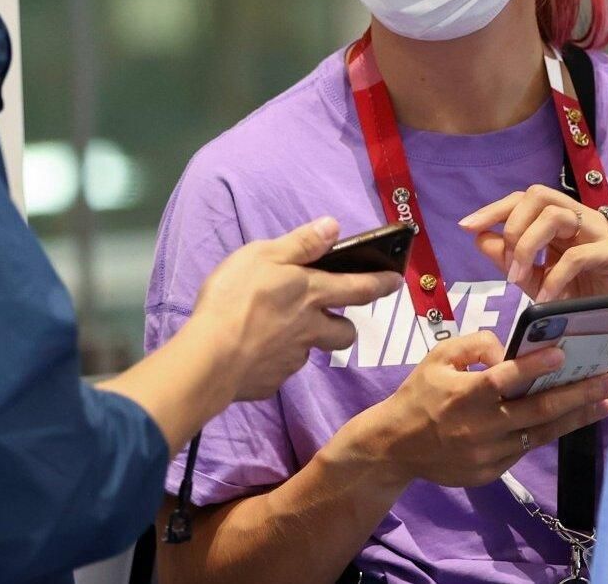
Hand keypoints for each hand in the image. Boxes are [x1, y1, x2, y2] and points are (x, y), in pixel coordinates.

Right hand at [190, 217, 401, 401]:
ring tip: (277, 333)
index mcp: (312, 293)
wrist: (210, 357)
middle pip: (345, 333)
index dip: (382, 283)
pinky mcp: (271, 382)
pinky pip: (278, 370)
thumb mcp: (264, 255)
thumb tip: (334, 227)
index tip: (397, 282)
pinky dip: (270, 361)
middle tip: (331, 319)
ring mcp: (292, 359)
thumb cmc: (236, 298)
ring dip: (304, 342)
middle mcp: (310, 329)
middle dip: (345, 326)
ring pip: (310, 351)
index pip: (360, 287)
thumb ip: (301, 243)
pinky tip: (250, 353)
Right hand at [336, 332, 607, 489]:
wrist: (396, 447)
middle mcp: (479, 427)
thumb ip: (475, 345)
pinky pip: (526, 448)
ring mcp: (488, 454)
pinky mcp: (492, 472)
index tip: (562, 354)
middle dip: (579, 394)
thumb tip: (511, 353)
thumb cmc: (421, 394)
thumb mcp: (438, 357)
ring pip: (541, 434)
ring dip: (577, 417)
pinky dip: (551, 432)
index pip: (503, 380)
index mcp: (463, 396)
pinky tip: (573, 417)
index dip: (533, 367)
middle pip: (537, 411)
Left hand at [459, 185, 607, 302]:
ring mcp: (600, 232)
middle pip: (539, 194)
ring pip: (555, 216)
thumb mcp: (535, 279)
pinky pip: (577, 255)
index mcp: (561, 219)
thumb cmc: (580, 297)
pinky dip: (554, 277)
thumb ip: (509, 259)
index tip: (466, 227)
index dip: (494, 209)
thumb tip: (480, 237)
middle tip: (506, 266)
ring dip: (527, 247)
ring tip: (519, 280)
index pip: (524, 198)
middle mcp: (580, 217)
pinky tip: (544, 297)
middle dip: (513, 226)